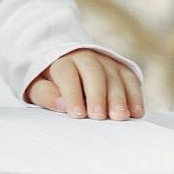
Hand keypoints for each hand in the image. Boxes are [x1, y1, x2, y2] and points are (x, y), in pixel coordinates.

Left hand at [26, 49, 143, 119]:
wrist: (66, 67)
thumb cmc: (50, 83)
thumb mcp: (38, 87)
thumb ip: (45, 94)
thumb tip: (62, 104)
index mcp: (61, 60)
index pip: (67, 74)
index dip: (72, 94)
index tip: (77, 113)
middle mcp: (85, 57)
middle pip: (93, 73)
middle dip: (97, 95)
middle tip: (99, 116)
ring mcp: (106, 62)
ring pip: (114, 77)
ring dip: (118, 98)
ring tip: (119, 116)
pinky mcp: (121, 69)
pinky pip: (131, 80)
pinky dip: (135, 96)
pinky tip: (135, 112)